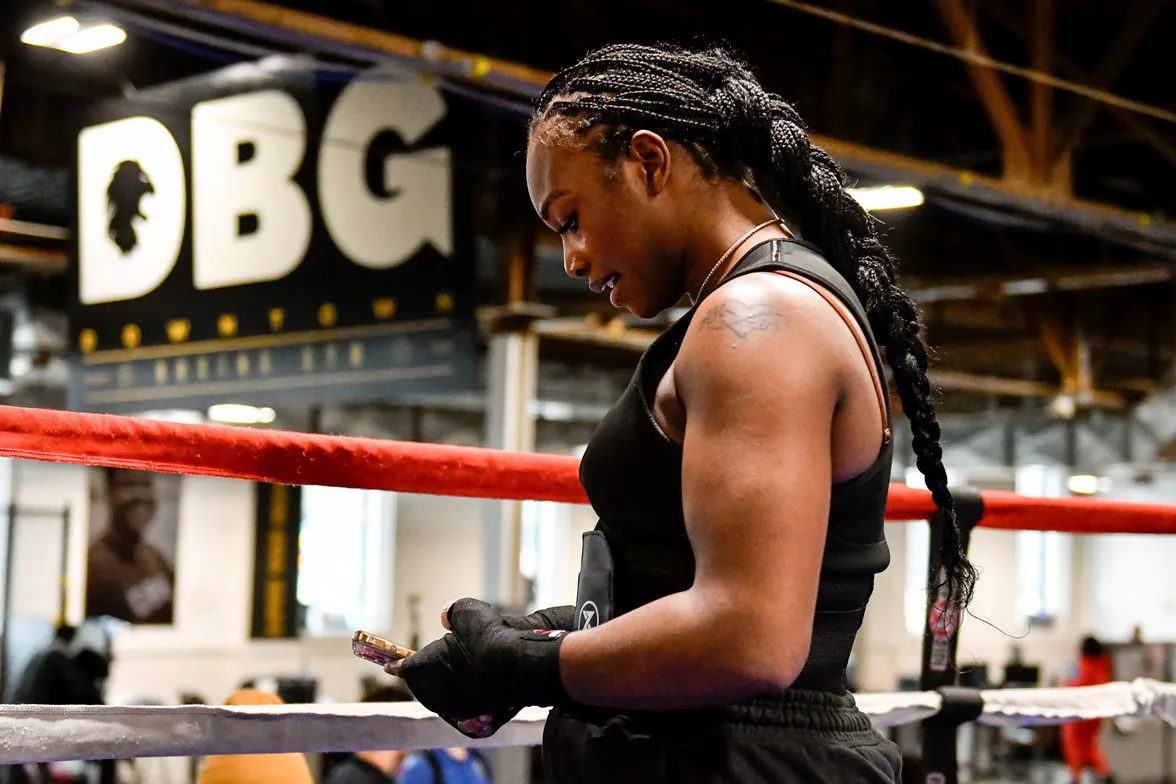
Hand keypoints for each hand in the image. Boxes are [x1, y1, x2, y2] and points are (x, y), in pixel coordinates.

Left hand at [395, 598, 569, 723]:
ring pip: (443, 695)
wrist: (519, 667)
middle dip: (430, 671)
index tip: (388, 666)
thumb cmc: (488, 638)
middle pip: (424, 682)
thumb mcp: (466, 612)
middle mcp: (432, 693)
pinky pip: (462, 707)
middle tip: (443, 658)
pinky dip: (465, 696)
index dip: (396, 664)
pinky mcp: (472, 719)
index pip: (403, 666)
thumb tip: (446, 616)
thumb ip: (451, 612)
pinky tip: (477, 685)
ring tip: (466, 668)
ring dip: (448, 683)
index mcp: (422, 668)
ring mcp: (452, 708)